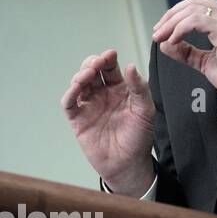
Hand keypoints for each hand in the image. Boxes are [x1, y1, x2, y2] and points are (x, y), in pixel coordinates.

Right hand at [61, 49, 154, 188]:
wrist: (129, 163)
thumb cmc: (140, 136)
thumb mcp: (145, 111)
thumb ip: (139, 89)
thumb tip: (131, 66)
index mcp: (120, 90)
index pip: (111, 69)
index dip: (108, 59)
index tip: (110, 54)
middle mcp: (103, 95)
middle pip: (92, 72)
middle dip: (92, 64)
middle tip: (97, 63)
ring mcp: (89, 106)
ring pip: (79, 84)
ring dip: (81, 75)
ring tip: (88, 73)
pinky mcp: (78, 119)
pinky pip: (70, 103)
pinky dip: (70, 93)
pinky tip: (76, 87)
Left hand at [153, 0, 216, 103]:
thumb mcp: (205, 62)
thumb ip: (187, 52)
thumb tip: (166, 44)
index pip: (199, 4)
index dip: (177, 13)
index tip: (163, 29)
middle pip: (193, 2)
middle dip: (171, 16)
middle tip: (158, 32)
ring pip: (192, 10)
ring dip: (171, 23)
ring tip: (161, 36)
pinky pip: (196, 21)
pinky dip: (180, 29)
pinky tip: (174, 40)